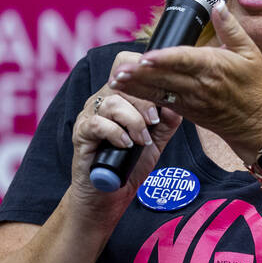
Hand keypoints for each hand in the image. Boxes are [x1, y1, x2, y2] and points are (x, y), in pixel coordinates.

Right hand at [69, 51, 182, 217]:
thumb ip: (166, 121)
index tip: (164, 91)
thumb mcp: (155, 141)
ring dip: (133, 120)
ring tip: (142, 139)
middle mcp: (103, 100)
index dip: (145, 72)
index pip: (127, 66)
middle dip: (145, 102)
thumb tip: (180, 104)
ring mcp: (90, 116)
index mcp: (120, 97)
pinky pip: (98, 123)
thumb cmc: (129, 165)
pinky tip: (126, 144)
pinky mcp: (81, 134)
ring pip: (113, 102)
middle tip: (155, 121)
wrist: (108, 196)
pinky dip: (116, 133)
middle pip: (124, 82)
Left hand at [109, 2, 261, 160]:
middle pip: (166, 78)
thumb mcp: (250, 52)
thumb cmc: (254, 85)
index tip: (146, 57)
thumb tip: (217, 4)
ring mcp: (190, 100)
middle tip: (120, 68)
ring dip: (136, 86)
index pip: (185, 61)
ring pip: (159, 91)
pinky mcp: (185, 110)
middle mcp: (200, 85)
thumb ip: (230, 27)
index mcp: (215, 67)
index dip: (164, 59)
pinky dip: (142, 95)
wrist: (255, 123)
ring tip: (116, 79)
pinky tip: (125, 89)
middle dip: (141, 74)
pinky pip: (160, 101)